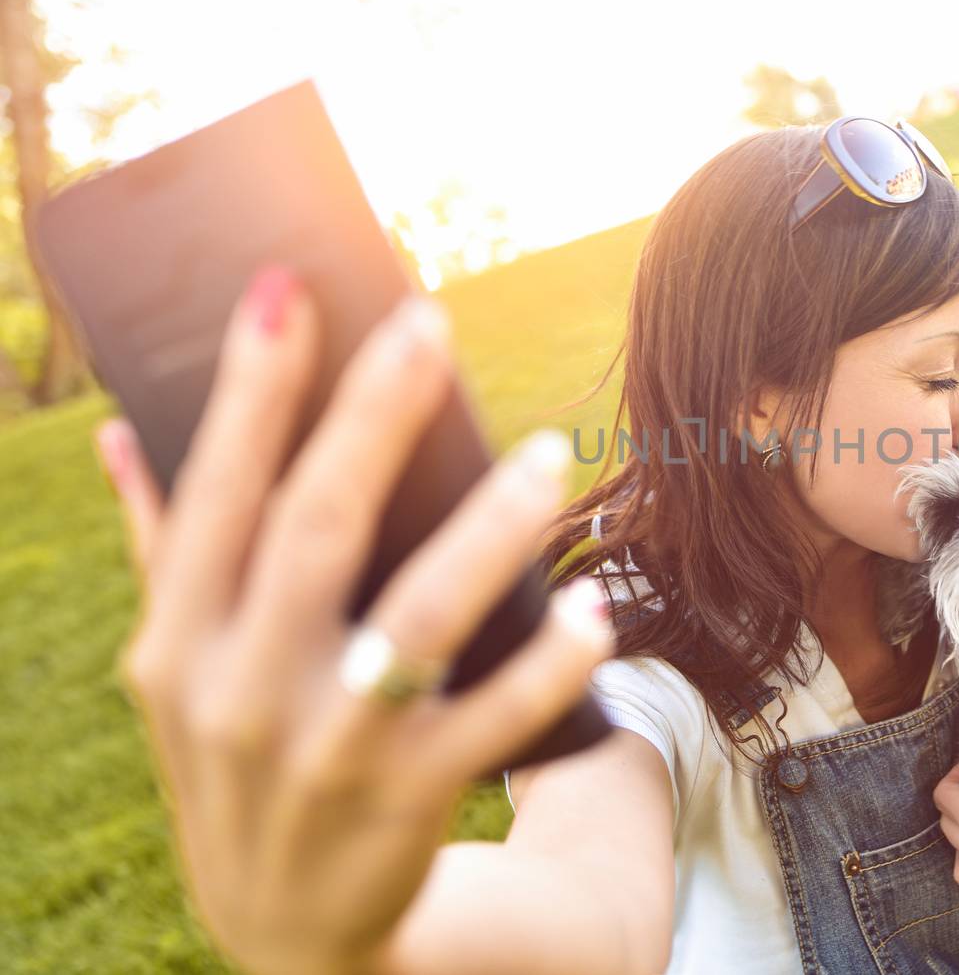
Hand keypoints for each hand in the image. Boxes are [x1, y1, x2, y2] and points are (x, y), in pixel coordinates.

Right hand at [94, 266, 615, 974]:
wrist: (285, 927)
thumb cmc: (238, 754)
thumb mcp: (176, 669)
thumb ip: (162, 548)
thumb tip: (124, 429)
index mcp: (179, 640)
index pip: (215, 494)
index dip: (249, 391)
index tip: (286, 287)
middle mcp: (240, 689)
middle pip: (316, 530)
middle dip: (373, 419)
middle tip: (431, 323)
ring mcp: (326, 748)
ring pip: (417, 619)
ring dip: (486, 530)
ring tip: (548, 454)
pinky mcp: (408, 798)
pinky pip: (492, 721)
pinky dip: (546, 668)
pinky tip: (593, 611)